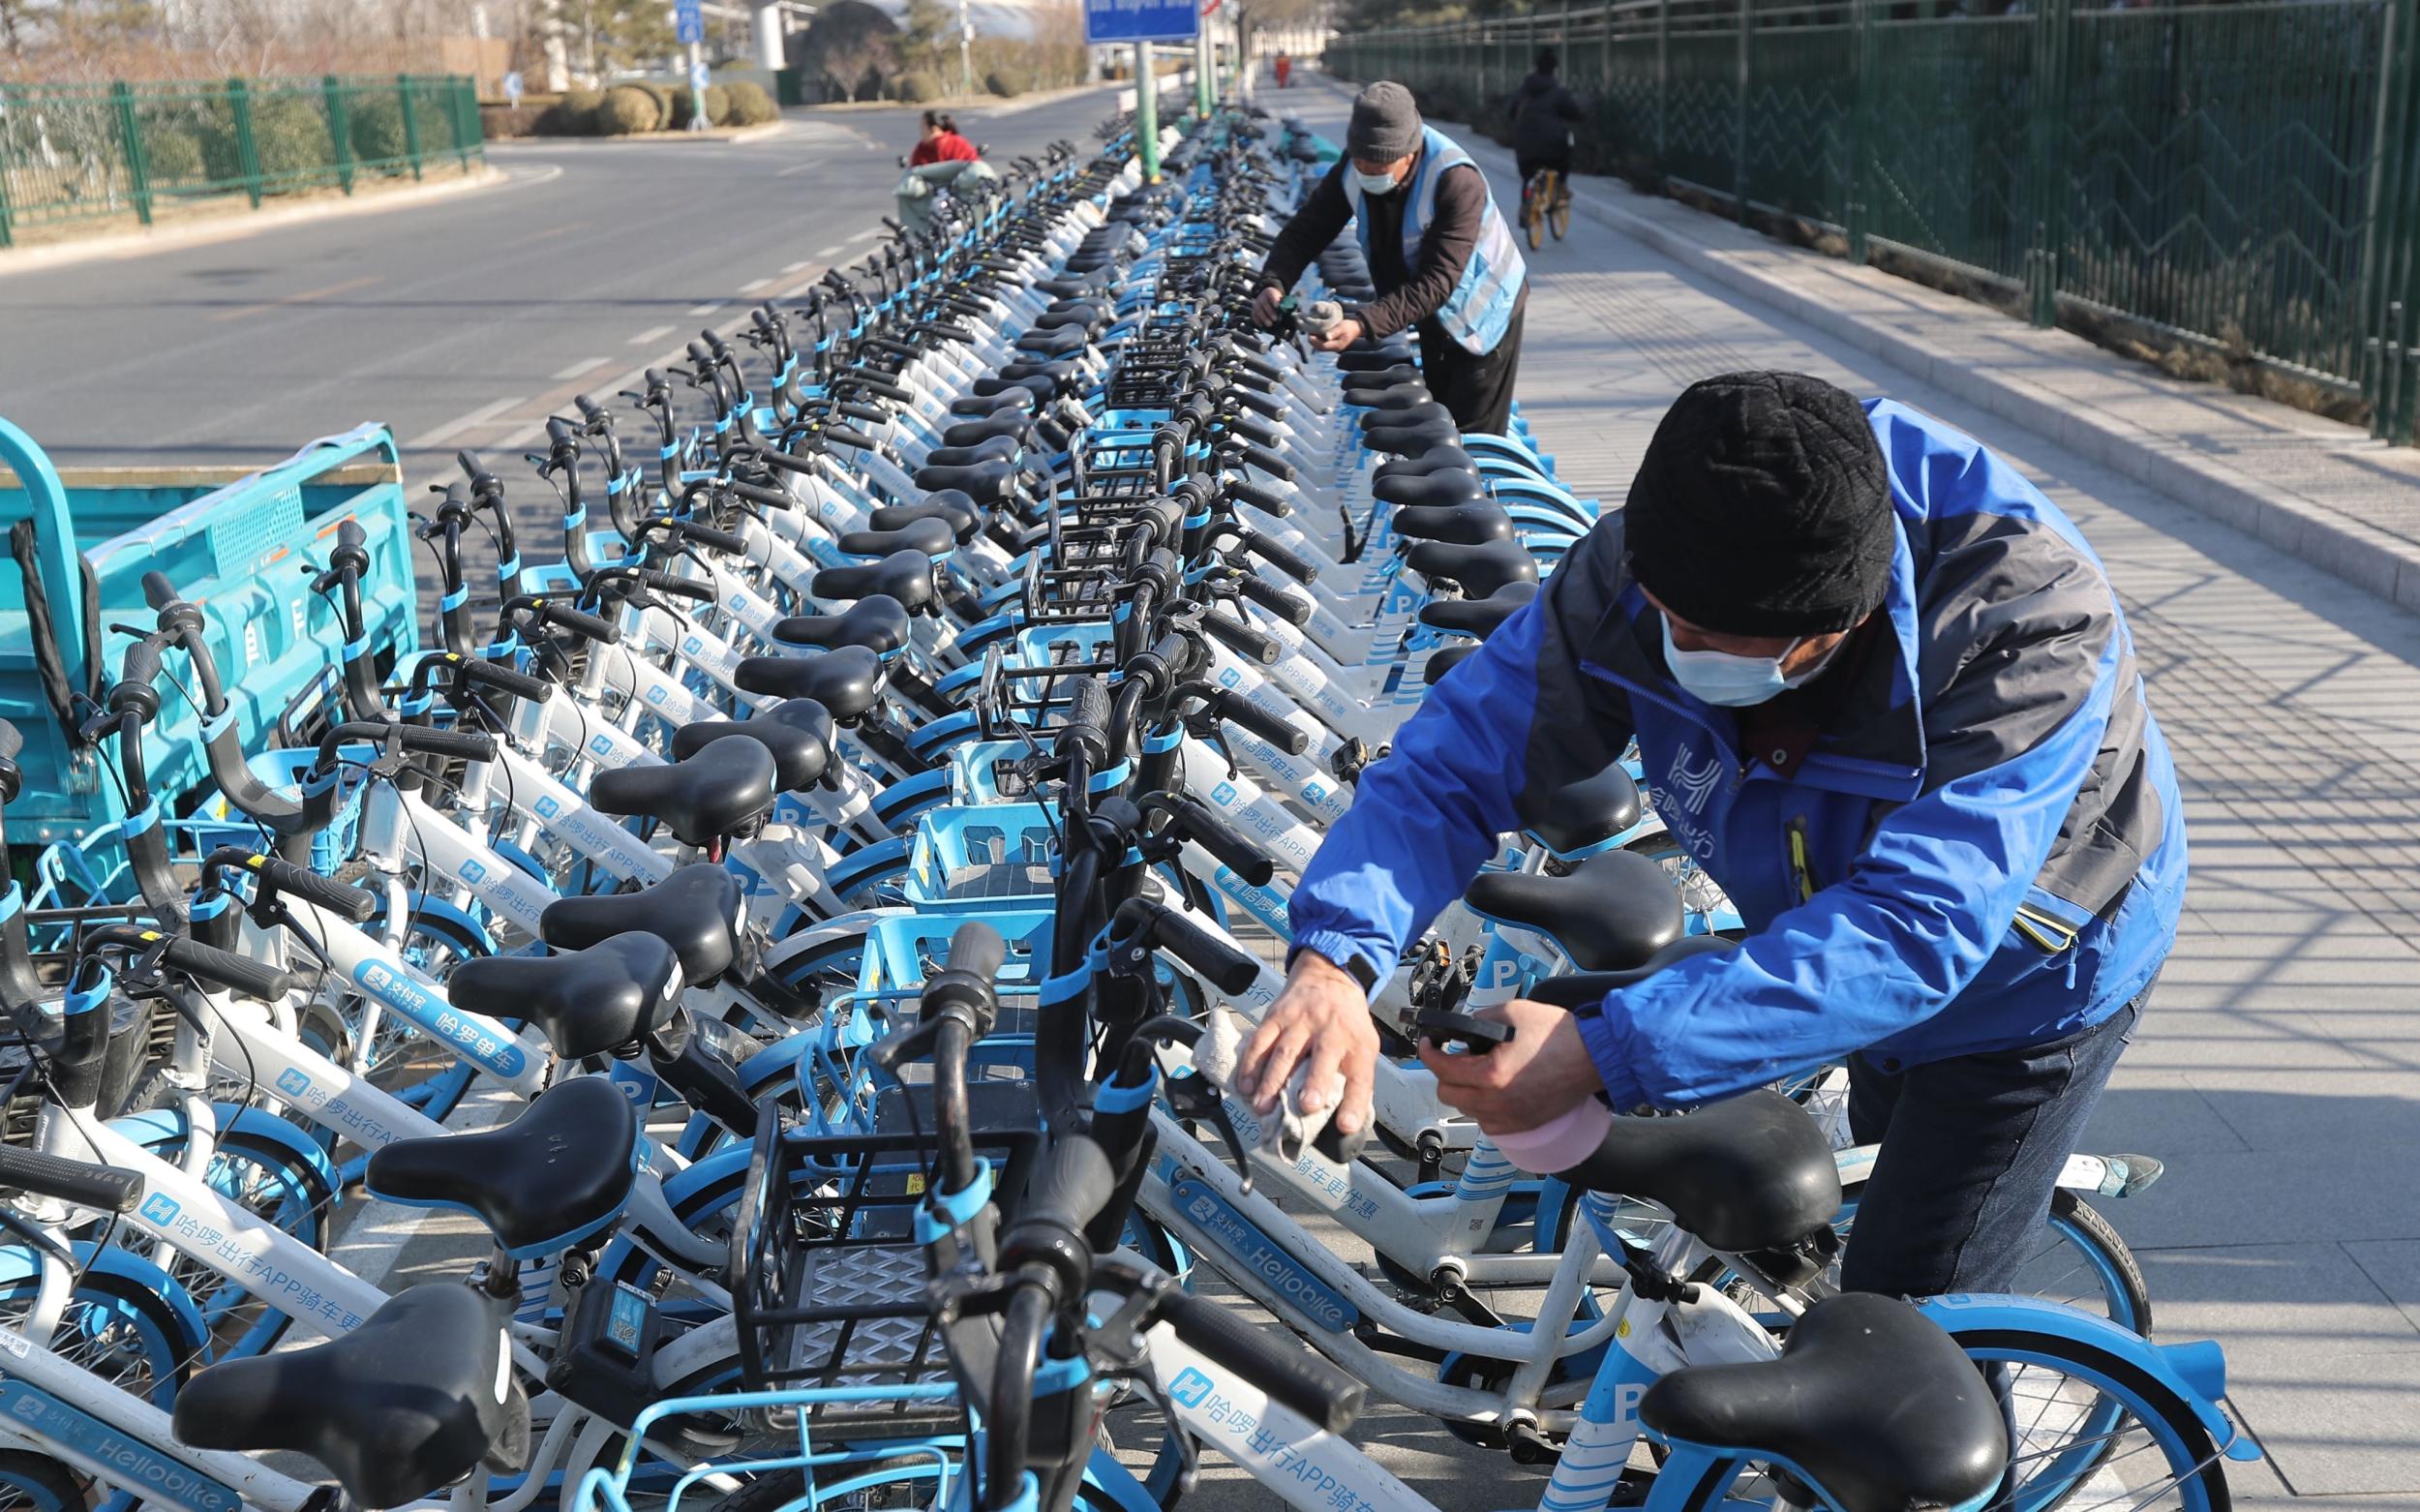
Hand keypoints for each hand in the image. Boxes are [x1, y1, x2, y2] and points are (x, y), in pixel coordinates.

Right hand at [1235, 952, 1378, 1136]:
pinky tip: (1246, 1086)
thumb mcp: (1364, 1046)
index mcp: (1358, 1043)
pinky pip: (1261, 1041)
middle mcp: (1331, 1031)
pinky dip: (1251, 1065)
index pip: (1361, 1076)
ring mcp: (1302, 1022)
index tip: (1347, 1126)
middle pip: (1323, 1058)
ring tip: (1263, 1108)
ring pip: (1285, 1052)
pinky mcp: (1277, 1016)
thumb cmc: (1347, 1021)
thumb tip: (1345, 1121)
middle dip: (1314, 1083)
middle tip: (1306, 1107)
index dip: (1355, 1102)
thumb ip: (1356, 1079)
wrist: (1330, 976)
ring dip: (1273, 1082)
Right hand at [1251, 285, 1283, 326]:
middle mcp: (1262, 298)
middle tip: (1275, 319)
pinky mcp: (1253, 311)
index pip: (1272, 295)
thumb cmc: (1276, 300)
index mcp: (1270, 292)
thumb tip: (1290, 314)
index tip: (1277, 306)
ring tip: (1270, 324)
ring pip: (1258, 310)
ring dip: (1264, 318)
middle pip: (1265, 304)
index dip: (1274, 300)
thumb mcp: (1281, 299)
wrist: (1266, 298)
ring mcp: (1256, 304)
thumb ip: (1284, 305)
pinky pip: (1254, 316)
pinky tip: (1262, 325)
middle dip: (1270, 312)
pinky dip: (1257, 321)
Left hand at [1311, 316, 1364, 353]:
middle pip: (1321, 348)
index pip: (1323, 346)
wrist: (1356, 328)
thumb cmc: (1349, 326)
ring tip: (1310, 333)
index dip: (1315, 342)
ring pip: (1321, 347)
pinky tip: (1316, 334)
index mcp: (1338, 345)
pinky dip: (1318, 340)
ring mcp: (1334, 347)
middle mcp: (1335, 348)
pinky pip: (1323, 344)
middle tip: (1308, 333)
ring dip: (1315, 342)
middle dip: (1313, 342)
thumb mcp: (1342, 327)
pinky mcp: (1333, 344)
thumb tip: (1326, 336)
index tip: (1310, 335)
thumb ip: (1334, 332)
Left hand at [1418, 999, 1601, 1133]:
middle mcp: (1497, 1103)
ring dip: (1465, 1090)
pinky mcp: (1524, 1126)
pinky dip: (1484, 1107)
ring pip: (1467, 1109)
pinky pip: (1489, 1123)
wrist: (1596, 1057)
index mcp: (1491, 1075)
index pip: (1442, 1069)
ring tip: (1477, 1071)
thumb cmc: (1561, 1036)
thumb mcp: (1513, 1012)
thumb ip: (1480, 1019)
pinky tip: (1494, 1090)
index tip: (1429, 1045)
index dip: (1429, 1053)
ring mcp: (1511, 1119)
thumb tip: (1464, 1029)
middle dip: (1445, 1072)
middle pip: (1448, 1094)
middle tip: (1455, 1056)